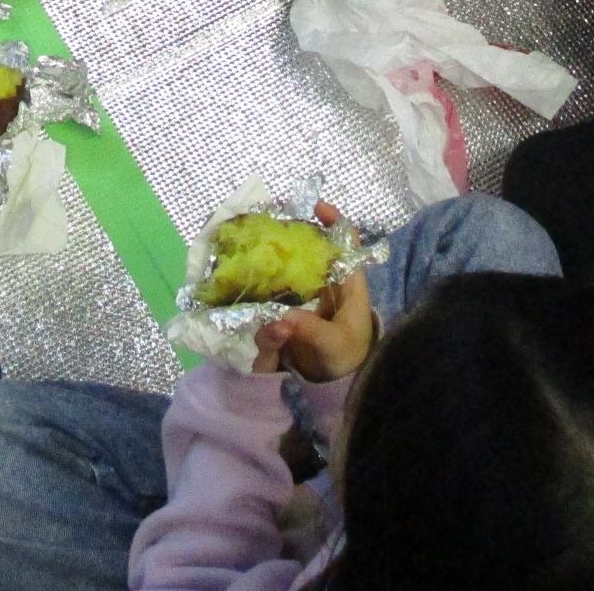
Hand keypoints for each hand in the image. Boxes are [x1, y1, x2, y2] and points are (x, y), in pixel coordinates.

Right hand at [252, 203, 375, 382]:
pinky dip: (262, 276)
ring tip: (252, 242)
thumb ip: (310, 331)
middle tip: (269, 222)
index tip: (315, 207)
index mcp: (348, 283)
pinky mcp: (291, 305)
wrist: (335, 384)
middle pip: (313, 245)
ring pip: (292, 262)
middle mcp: (327, 281)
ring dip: (274, 252)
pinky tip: (245, 272)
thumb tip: (281, 319)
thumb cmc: (346, 357)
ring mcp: (308, 292)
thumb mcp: (333, 345)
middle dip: (293, 231)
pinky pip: (276, 284)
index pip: (348, 243)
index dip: (335, 221)